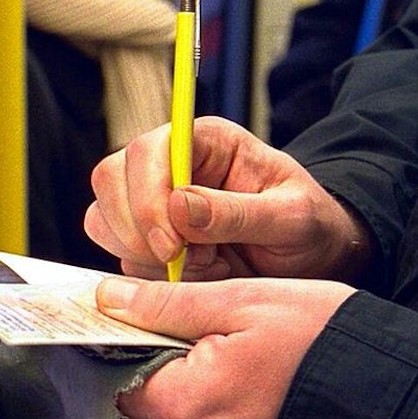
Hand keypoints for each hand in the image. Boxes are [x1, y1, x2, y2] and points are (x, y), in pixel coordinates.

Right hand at [84, 116, 371, 282]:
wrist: (312, 257)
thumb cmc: (309, 226)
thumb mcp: (292, 218)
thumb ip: (238, 212)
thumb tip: (179, 205)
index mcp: (205, 142)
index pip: (146, 150)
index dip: (146, 197)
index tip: (172, 246)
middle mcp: (170, 164)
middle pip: (110, 180)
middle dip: (138, 231)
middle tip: (183, 262)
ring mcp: (152, 202)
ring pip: (105, 221)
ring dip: (143, 256)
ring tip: (202, 266)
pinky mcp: (146, 238)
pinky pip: (120, 255)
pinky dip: (149, 276)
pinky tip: (195, 275)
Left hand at [95, 274, 354, 418]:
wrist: (399, 407)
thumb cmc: (330, 349)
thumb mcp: (246, 302)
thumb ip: (168, 304)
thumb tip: (110, 301)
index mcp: (186, 405)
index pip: (116, 376)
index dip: (129, 344)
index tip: (156, 323)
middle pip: (145, 406)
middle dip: (166, 371)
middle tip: (216, 339)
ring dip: (198, 398)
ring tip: (249, 368)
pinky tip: (263, 398)